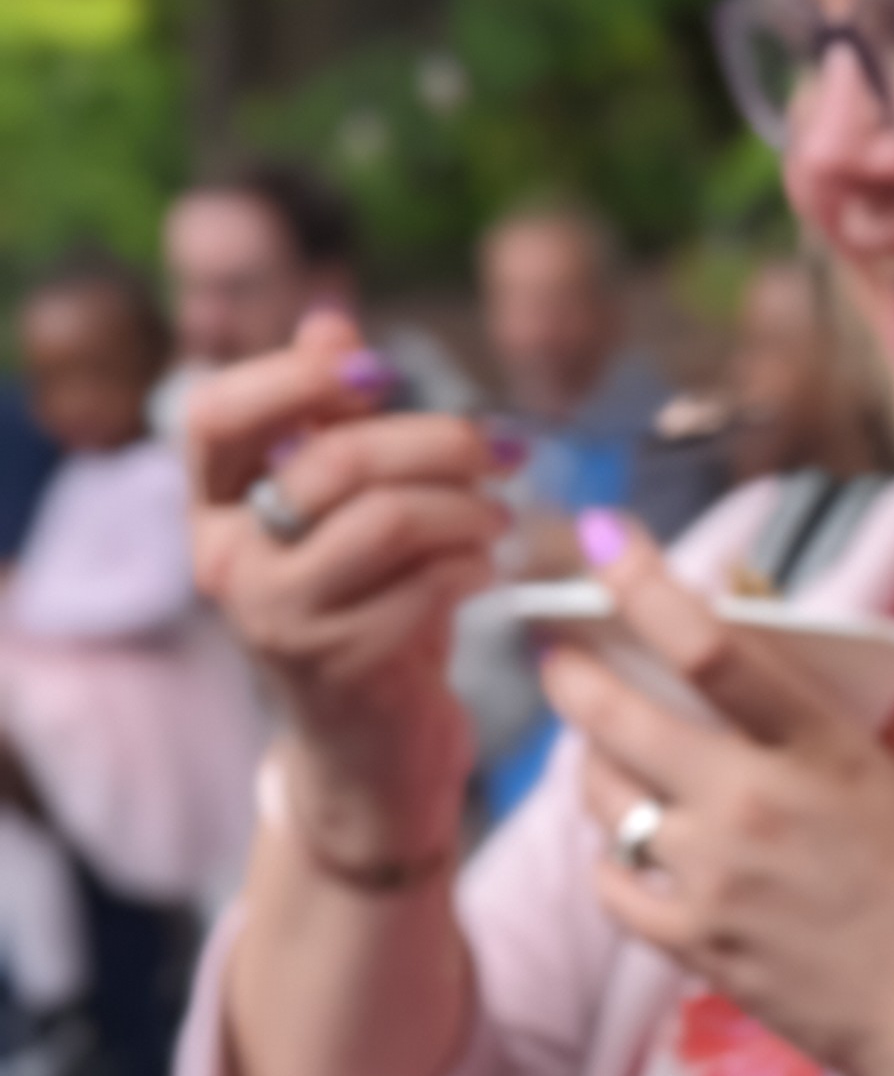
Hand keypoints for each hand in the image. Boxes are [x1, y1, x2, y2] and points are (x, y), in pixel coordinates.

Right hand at [187, 307, 492, 862]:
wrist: (372, 756)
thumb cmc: (366, 616)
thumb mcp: (348, 518)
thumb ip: (332, 424)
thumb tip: (329, 319)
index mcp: (211, 512)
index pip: (216, 415)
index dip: (296, 376)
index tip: (378, 369)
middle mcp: (225, 563)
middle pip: (330, 460)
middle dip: (433, 440)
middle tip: (498, 449)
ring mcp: (275, 619)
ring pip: (384, 520)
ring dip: (464, 506)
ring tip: (501, 516)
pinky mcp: (338, 666)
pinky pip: (424, 586)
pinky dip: (473, 565)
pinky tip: (488, 569)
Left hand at [544, 526, 893, 1075]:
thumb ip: (846, 705)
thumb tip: (776, 629)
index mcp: (823, 751)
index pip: (711, 647)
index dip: (644, 583)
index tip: (604, 539)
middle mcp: (756, 807)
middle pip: (619, 717)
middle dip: (574, 676)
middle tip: (563, 659)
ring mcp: (718, 881)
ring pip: (605, 798)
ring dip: (595, 766)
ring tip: (606, 755)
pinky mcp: (698, 947)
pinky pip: (612, 882)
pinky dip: (613, 857)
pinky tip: (631, 846)